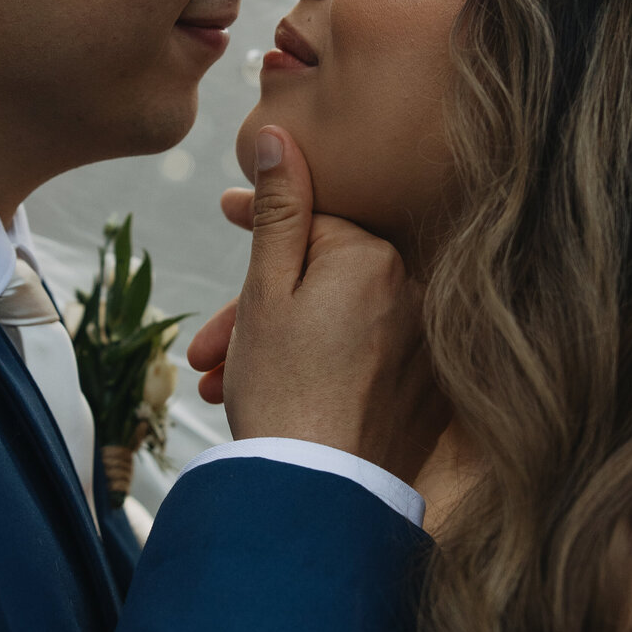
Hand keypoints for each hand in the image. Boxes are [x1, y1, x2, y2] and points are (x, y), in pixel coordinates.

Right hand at [187, 127, 447, 483]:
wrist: (319, 497)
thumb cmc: (282, 390)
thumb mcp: (265, 290)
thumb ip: (277, 208)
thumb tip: (280, 134)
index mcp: (378, 257)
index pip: (315, 222)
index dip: (262, 225)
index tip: (224, 214)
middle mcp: (416, 292)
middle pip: (323, 278)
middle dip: (256, 308)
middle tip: (203, 348)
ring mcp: (426, 346)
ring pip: (337, 324)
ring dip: (276, 347)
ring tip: (221, 386)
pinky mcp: (428, 392)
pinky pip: (364, 361)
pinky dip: (318, 372)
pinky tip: (272, 402)